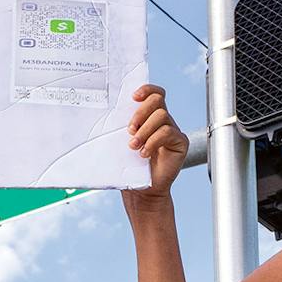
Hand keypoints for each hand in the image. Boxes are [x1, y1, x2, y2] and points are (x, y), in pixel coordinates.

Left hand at [125, 84, 186, 200]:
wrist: (142, 191)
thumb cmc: (130, 167)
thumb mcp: (120, 144)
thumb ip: (119, 128)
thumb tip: (101, 116)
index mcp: (149, 117)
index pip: (154, 93)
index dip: (146, 89)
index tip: (133, 97)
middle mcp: (163, 121)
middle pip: (158, 100)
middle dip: (141, 112)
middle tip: (130, 130)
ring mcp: (173, 131)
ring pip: (162, 116)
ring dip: (145, 130)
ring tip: (134, 146)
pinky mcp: (180, 143)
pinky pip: (168, 133)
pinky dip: (153, 141)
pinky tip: (144, 154)